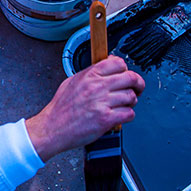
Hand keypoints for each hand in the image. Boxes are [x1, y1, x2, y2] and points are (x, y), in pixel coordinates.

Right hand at [25, 56, 144, 161]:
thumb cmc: (61, 108)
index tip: (126, 75)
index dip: (126, 69)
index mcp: (89, 75)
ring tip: (123, 106)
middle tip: (137, 89)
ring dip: (131, 103)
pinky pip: (129, 114)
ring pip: (131, 97)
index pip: (118, 63)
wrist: (52, 127)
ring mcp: (102, 103)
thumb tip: (108, 64)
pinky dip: (127, 116)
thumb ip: (90, 73)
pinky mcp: (106, 119)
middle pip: (130, 78)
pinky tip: (119, 116)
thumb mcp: (72, 82)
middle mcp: (97, 87)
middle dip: (138, 84)